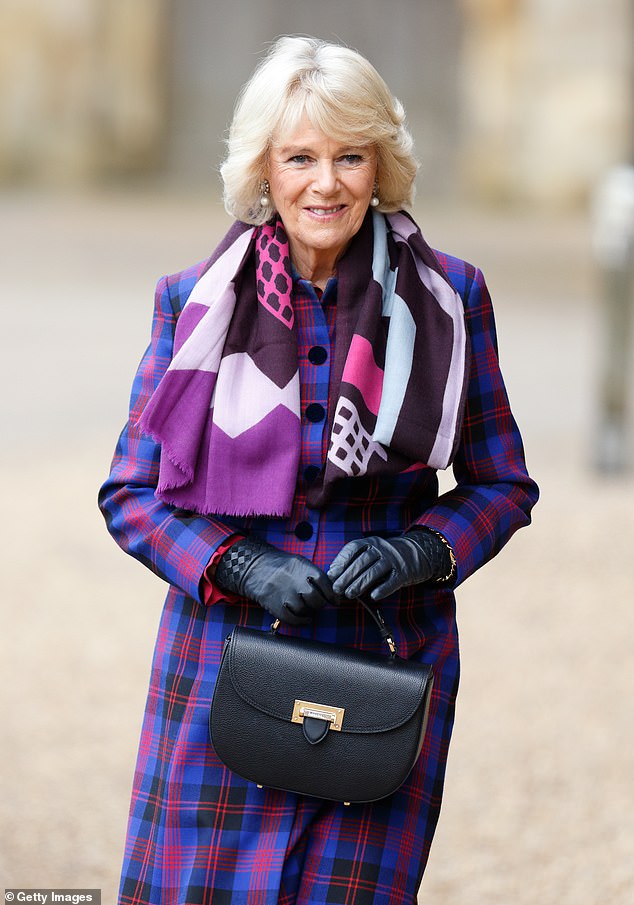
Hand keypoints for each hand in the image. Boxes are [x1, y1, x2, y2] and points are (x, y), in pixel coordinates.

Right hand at [215, 537, 336, 624]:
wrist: (256, 568)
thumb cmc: (283, 567)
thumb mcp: (300, 563)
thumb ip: (315, 576)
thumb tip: (333, 591)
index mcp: (302, 567)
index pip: (323, 582)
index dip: (332, 594)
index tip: (335, 601)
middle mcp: (293, 580)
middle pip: (315, 598)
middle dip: (320, 604)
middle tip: (318, 604)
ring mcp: (283, 594)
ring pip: (304, 610)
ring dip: (309, 612)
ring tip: (308, 608)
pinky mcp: (275, 606)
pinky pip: (292, 619)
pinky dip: (301, 622)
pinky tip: (305, 619)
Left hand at [327, 530, 448, 600]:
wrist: (418, 553)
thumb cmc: (386, 557)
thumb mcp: (371, 552)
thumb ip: (354, 560)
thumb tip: (332, 573)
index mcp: (371, 542)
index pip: (354, 548)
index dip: (342, 560)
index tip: (332, 574)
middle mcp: (382, 549)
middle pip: (362, 561)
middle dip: (347, 576)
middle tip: (337, 588)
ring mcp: (394, 560)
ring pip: (375, 571)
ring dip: (360, 584)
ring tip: (349, 594)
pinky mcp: (404, 572)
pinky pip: (392, 581)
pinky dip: (383, 589)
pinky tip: (373, 596)